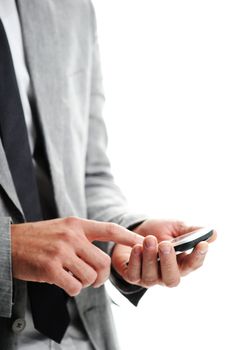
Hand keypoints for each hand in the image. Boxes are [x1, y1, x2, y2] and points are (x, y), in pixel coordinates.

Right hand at [11, 217, 143, 295]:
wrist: (10, 243)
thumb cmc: (39, 238)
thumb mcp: (63, 228)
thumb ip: (83, 238)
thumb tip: (103, 259)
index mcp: (77, 225)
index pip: (109, 229)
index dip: (128, 237)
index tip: (142, 242)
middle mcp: (72, 236)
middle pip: (104, 262)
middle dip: (102, 276)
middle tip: (94, 279)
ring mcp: (61, 252)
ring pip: (91, 276)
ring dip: (86, 283)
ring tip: (75, 279)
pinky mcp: (50, 268)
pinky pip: (74, 287)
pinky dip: (73, 290)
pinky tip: (64, 283)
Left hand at [111, 219, 216, 287]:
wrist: (135, 229)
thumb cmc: (159, 230)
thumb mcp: (176, 227)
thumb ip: (192, 231)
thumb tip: (213, 233)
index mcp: (181, 263)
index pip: (193, 265)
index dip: (198, 256)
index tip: (202, 244)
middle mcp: (166, 274)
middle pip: (172, 279)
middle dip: (169, 261)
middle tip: (165, 244)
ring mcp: (149, 278)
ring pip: (151, 277)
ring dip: (150, 258)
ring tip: (148, 239)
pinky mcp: (132, 276)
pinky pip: (134, 275)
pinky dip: (135, 261)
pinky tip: (136, 247)